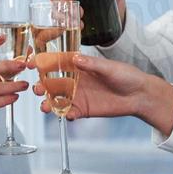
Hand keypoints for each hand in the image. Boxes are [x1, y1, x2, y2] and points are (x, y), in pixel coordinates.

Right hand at [30, 54, 172, 135]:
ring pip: (57, 99)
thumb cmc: (126, 75)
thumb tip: (76, 58)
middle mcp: (75, 81)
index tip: (32, 64)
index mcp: (79, 66)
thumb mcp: (109, 67)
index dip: (43, 63)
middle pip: (52, 83)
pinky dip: (66, 114)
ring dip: (49, 103)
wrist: (140, 95)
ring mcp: (78, 96)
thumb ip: (92, 65)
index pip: (57, 63)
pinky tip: (67, 115)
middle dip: (42, 86)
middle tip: (38, 89)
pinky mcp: (84, 109)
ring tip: (45, 107)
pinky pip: (70, 112)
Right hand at [48, 0, 126, 25]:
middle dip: (61, 2)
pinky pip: (60, 21)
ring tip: (79, 20)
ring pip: (55, 8)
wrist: (115, 11)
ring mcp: (64, 4)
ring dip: (65, 15)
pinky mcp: (66, 17)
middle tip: (76, 8)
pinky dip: (68, 24)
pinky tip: (80, 26)